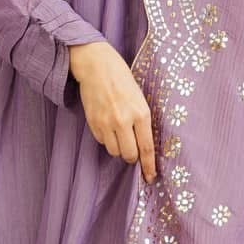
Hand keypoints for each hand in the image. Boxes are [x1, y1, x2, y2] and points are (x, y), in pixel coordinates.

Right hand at [68, 41, 156, 181]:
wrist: (97, 66)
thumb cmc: (123, 79)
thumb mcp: (140, 98)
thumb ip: (142, 121)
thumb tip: (144, 145)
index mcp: (141, 113)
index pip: (146, 147)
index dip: (149, 166)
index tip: (150, 176)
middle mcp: (123, 120)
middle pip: (129, 154)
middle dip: (132, 157)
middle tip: (133, 151)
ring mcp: (106, 122)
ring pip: (114, 151)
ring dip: (118, 148)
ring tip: (119, 133)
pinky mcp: (93, 122)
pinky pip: (101, 141)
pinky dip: (106, 138)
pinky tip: (107, 124)